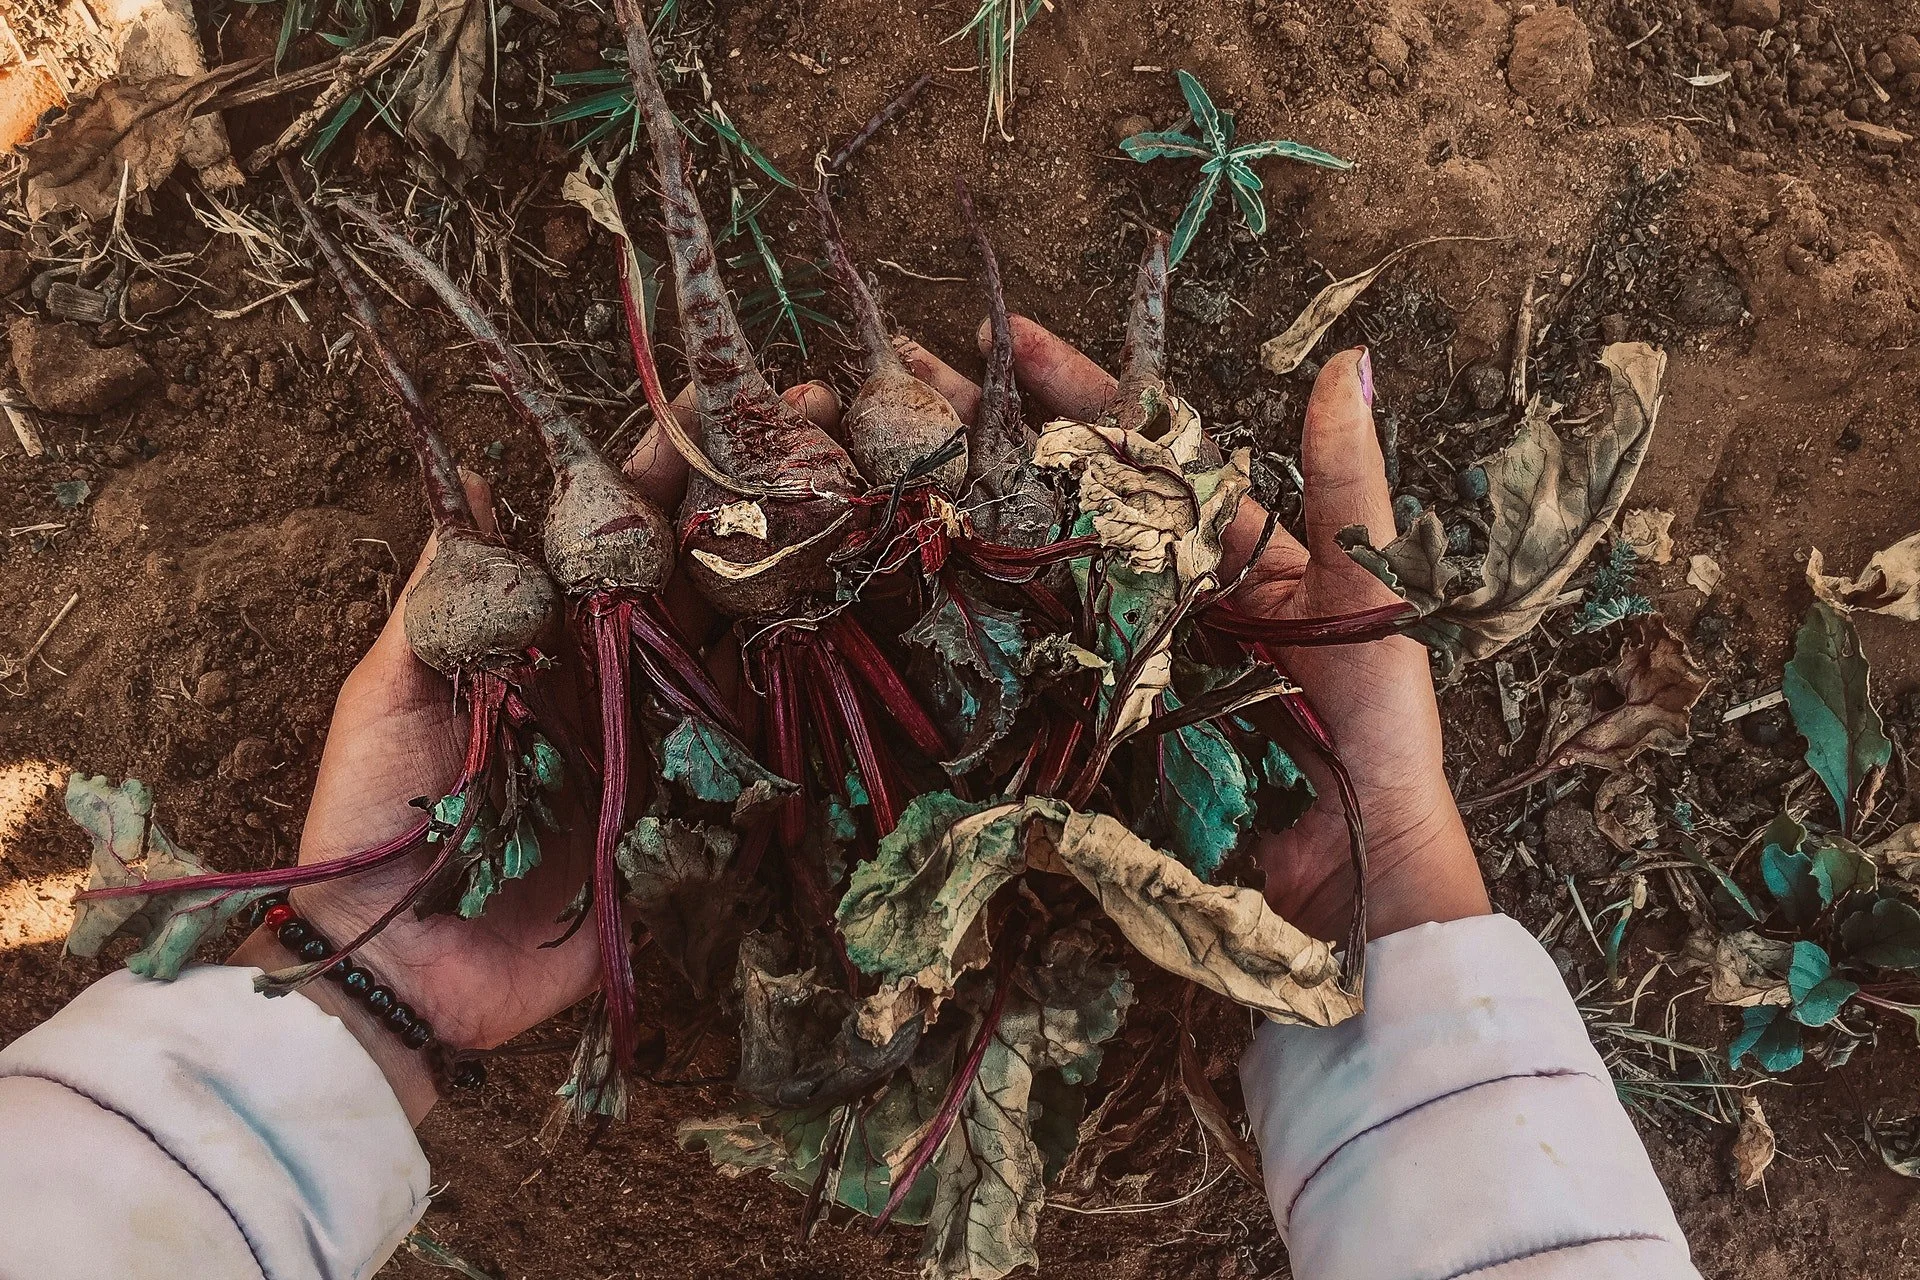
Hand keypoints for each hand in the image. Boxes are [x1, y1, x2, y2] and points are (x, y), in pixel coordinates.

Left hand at [225, 382, 846, 1123]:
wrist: (396, 967)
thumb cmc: (376, 820)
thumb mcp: (389, 692)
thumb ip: (440, 597)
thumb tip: (466, 473)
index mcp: (548, 638)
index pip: (616, 534)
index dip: (665, 467)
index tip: (716, 400)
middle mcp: (616, 683)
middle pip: (699, 578)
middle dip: (759, 504)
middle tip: (826, 427)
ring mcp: (661, 751)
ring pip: (739, 655)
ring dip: (795, 586)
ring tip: (858, 511)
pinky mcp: (690, 825)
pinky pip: (753, 760)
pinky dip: (801, 711)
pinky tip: (854, 650)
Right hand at [899, 321, 1488, 943]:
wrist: (1352, 869)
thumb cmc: (1375, 731)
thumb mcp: (1365, 591)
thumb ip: (1343, 484)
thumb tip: (1347, 363)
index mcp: (1216, 544)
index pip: (1132, 442)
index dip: (1069, 384)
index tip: (1001, 333)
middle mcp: (1152, 588)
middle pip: (1055, 491)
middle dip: (978, 430)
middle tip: (897, 376)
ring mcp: (1111, 652)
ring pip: (1022, 562)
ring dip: (948, 509)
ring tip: (873, 456)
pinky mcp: (1085, 718)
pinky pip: (1016, 658)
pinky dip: (957, 616)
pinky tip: (897, 575)